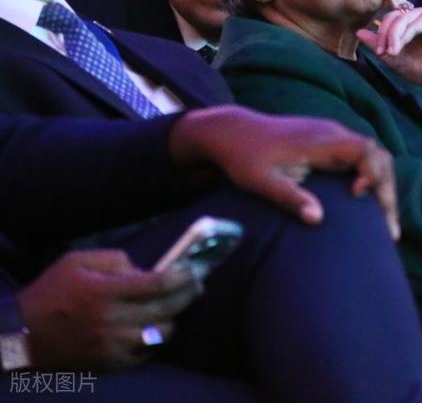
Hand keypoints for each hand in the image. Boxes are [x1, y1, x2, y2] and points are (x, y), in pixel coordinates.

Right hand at [17, 250, 198, 369]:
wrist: (22, 335)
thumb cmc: (51, 292)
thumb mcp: (77, 262)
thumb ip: (114, 259)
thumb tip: (143, 269)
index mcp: (106, 291)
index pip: (159, 283)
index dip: (183, 276)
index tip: (193, 270)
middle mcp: (113, 319)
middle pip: (167, 308)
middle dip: (189, 294)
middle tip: (197, 286)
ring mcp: (113, 344)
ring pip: (161, 333)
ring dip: (172, 318)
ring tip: (172, 308)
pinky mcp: (110, 363)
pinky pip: (146, 353)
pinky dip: (155, 340)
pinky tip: (154, 329)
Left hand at [169, 105, 399, 240]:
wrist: (232, 132)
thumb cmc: (244, 157)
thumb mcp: (260, 181)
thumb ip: (289, 197)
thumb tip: (317, 219)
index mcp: (321, 140)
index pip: (365, 150)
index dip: (372, 173)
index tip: (359, 196)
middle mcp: (333, 134)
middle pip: (377, 155)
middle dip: (387, 189)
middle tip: (389, 226)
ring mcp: (333, 137)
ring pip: (373, 156)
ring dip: (382, 185)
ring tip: (384, 221)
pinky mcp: (329, 144)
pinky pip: (361, 158)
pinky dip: (371, 179)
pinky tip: (367, 204)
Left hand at [355, 0, 421, 88]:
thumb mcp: (392, 57)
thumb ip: (377, 44)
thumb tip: (358, 31)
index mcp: (407, 20)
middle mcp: (417, 13)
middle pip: (391, 14)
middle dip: (382, 34)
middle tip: (381, 52)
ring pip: (399, 18)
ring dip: (391, 37)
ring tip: (390, 52)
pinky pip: (413, 22)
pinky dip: (403, 35)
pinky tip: (399, 47)